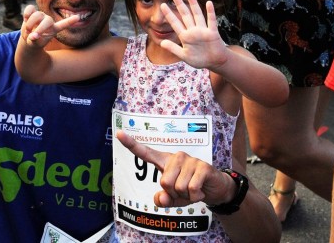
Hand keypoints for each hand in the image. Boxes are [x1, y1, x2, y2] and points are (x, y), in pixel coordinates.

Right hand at [20, 4, 78, 46]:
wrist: (28, 38)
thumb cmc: (35, 42)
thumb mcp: (35, 44)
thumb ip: (35, 41)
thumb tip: (33, 36)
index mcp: (54, 29)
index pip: (63, 24)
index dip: (70, 21)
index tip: (78, 17)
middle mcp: (49, 20)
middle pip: (47, 20)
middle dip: (40, 28)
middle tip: (33, 36)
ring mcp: (41, 16)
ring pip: (36, 15)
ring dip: (30, 24)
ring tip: (27, 31)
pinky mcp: (32, 12)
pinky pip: (30, 9)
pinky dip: (26, 14)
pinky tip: (25, 19)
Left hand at [116, 130, 233, 207]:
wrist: (215, 188)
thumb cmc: (190, 189)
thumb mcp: (174, 198)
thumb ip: (163, 200)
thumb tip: (160, 199)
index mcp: (164, 161)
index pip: (145, 152)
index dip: (131, 144)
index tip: (118, 134)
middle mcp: (175, 157)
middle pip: (164, 182)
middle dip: (174, 193)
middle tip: (184, 190)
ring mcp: (189, 160)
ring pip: (178, 187)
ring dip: (186, 196)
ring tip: (193, 189)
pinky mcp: (202, 167)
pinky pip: (192, 189)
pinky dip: (196, 197)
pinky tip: (200, 191)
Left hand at [160, 0, 228, 70]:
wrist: (214, 62)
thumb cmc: (199, 59)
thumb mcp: (184, 55)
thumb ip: (173, 49)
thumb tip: (161, 43)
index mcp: (185, 37)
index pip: (175, 23)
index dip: (169, 15)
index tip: (162, 5)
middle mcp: (193, 31)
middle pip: (185, 15)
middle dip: (180, 5)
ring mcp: (203, 31)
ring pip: (197, 15)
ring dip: (194, 5)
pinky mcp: (212, 33)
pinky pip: (211, 21)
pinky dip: (210, 12)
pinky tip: (208, 3)